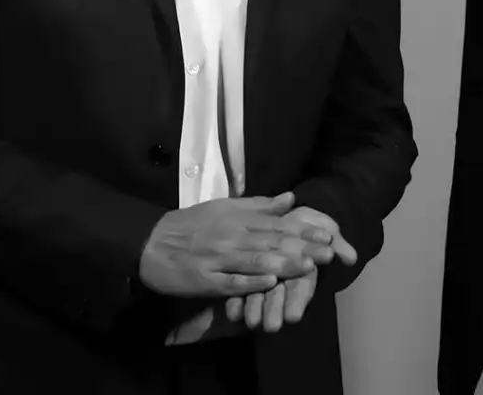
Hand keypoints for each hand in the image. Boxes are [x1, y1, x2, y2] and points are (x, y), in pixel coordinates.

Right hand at [139, 192, 337, 299]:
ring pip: (256, 262)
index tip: (329, 234)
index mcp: (239, 219)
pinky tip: (269, 284)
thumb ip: (259, 205)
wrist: (153, 242)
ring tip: (308, 267)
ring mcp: (220, 259)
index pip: (278, 225)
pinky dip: (251, 283)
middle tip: (330, 253)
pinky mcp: (206, 281)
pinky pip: (231, 283)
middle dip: (303, 248)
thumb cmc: (194, 224)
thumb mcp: (226, 207)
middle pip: (273, 243)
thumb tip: (290, 198)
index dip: (305, 230)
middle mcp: (233, 237)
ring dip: (283, 264)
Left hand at [223, 206, 356, 332]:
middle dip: (274, 311)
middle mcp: (283, 278)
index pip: (301, 287)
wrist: (285, 212)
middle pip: (278, 296)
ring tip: (251, 322)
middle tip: (270, 326)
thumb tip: (352, 258)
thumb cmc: (307, 226)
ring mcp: (262, 280)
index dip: (297, 301)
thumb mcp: (324, 229)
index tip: (293, 316)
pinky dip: (234, 304)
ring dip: (254, 310)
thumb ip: (336, 244)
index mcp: (302, 269)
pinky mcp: (244, 276)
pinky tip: (231, 311)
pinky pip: (237, 293)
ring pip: (257, 298)